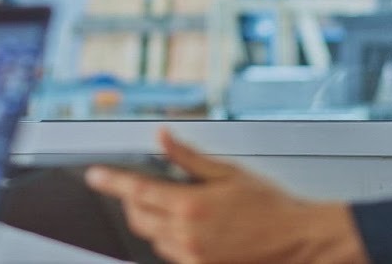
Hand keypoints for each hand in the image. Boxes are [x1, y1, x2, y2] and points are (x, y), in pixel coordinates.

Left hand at [85, 129, 369, 263]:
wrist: (296, 239)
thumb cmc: (269, 205)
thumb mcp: (228, 171)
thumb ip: (188, 157)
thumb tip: (163, 138)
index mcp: (191, 205)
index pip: (137, 191)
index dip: (111, 182)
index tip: (95, 176)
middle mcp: (186, 234)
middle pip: (138, 217)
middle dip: (132, 200)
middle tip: (139, 186)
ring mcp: (192, 256)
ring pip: (152, 237)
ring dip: (152, 220)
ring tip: (174, 205)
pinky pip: (169, 253)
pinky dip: (169, 238)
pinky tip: (187, 226)